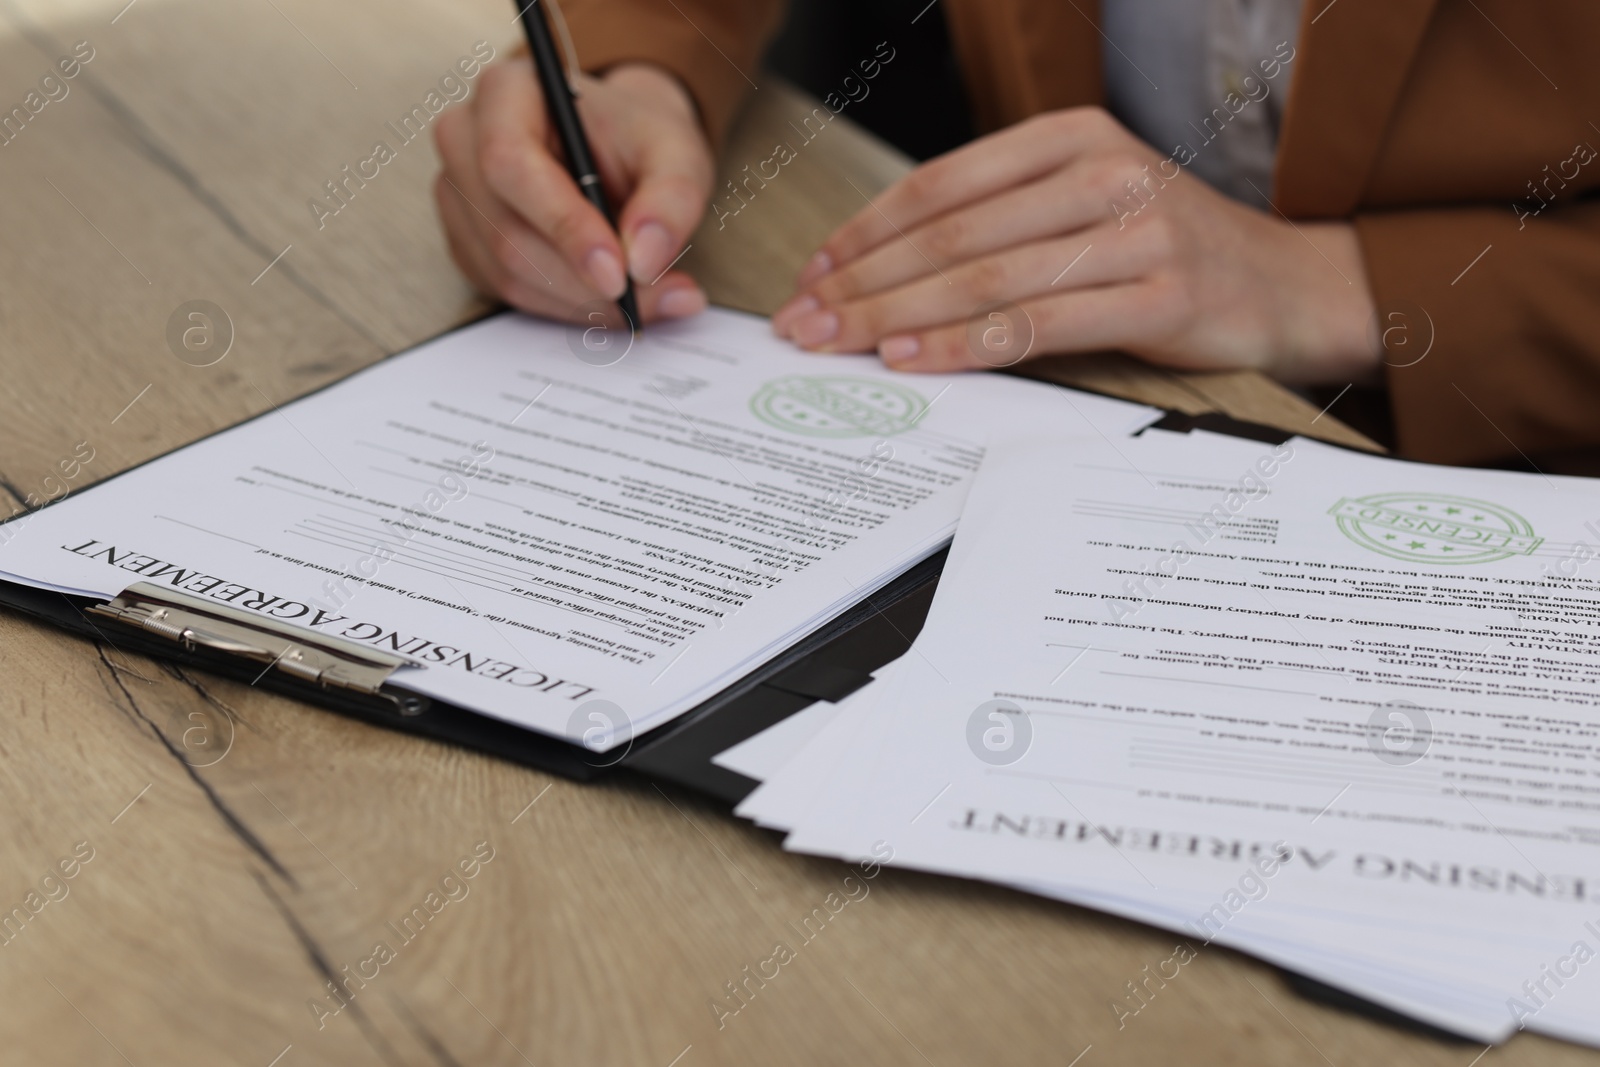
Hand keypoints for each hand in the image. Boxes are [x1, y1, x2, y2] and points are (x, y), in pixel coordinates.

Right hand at [434, 59, 712, 323]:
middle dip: (583, 281)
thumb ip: (672, 200)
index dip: (564, 225)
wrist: (620, 149)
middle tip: (649, 299)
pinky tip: (606, 298)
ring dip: (580, 301)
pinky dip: (564, 306)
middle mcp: (465, 141)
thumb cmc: (637, 139)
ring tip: (644, 300)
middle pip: (507, 231)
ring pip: (507, 271)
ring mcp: (459, 196)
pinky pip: (508, 291)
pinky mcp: (467, 243)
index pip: (510, 162)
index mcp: (505, 93)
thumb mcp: (678, 153)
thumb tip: (644, 261)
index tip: (619, 273)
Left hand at [771, 107, 1379, 384]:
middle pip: (950, 234)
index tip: (812, 274)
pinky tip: (912, 361)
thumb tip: (886, 263)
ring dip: (897, 317)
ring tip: (839, 346)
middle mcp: (1101, 171)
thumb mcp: (1086, 206)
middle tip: (804, 322)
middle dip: (864, 283)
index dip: (865, 231)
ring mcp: (1135, 229)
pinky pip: (1037, 323)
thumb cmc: (1167, 251)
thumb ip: (1004, 220)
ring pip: (984, 277)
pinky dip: (963, 345)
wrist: (1288, 286)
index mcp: (1071, 136)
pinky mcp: (1159, 294)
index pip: (941, 185)